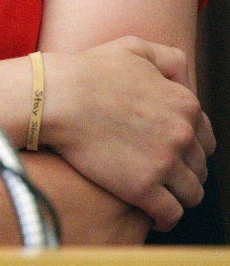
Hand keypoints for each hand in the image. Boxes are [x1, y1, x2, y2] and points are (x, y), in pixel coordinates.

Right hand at [42, 36, 214, 230]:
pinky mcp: (143, 188)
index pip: (205, 137)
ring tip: (160, 194)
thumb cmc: (90, 71)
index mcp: (184, 103)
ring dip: (179, 195)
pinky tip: (154, 215)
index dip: (190, 145)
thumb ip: (169, 59)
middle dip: (185, 170)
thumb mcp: (134, 47)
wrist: (59, 98)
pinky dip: (166, 218)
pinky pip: (171, 214)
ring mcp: (164, 163)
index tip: (172, 150)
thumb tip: (185, 78)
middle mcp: (181, 134)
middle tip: (162, 172)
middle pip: (200, 166)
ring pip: (192, 193)